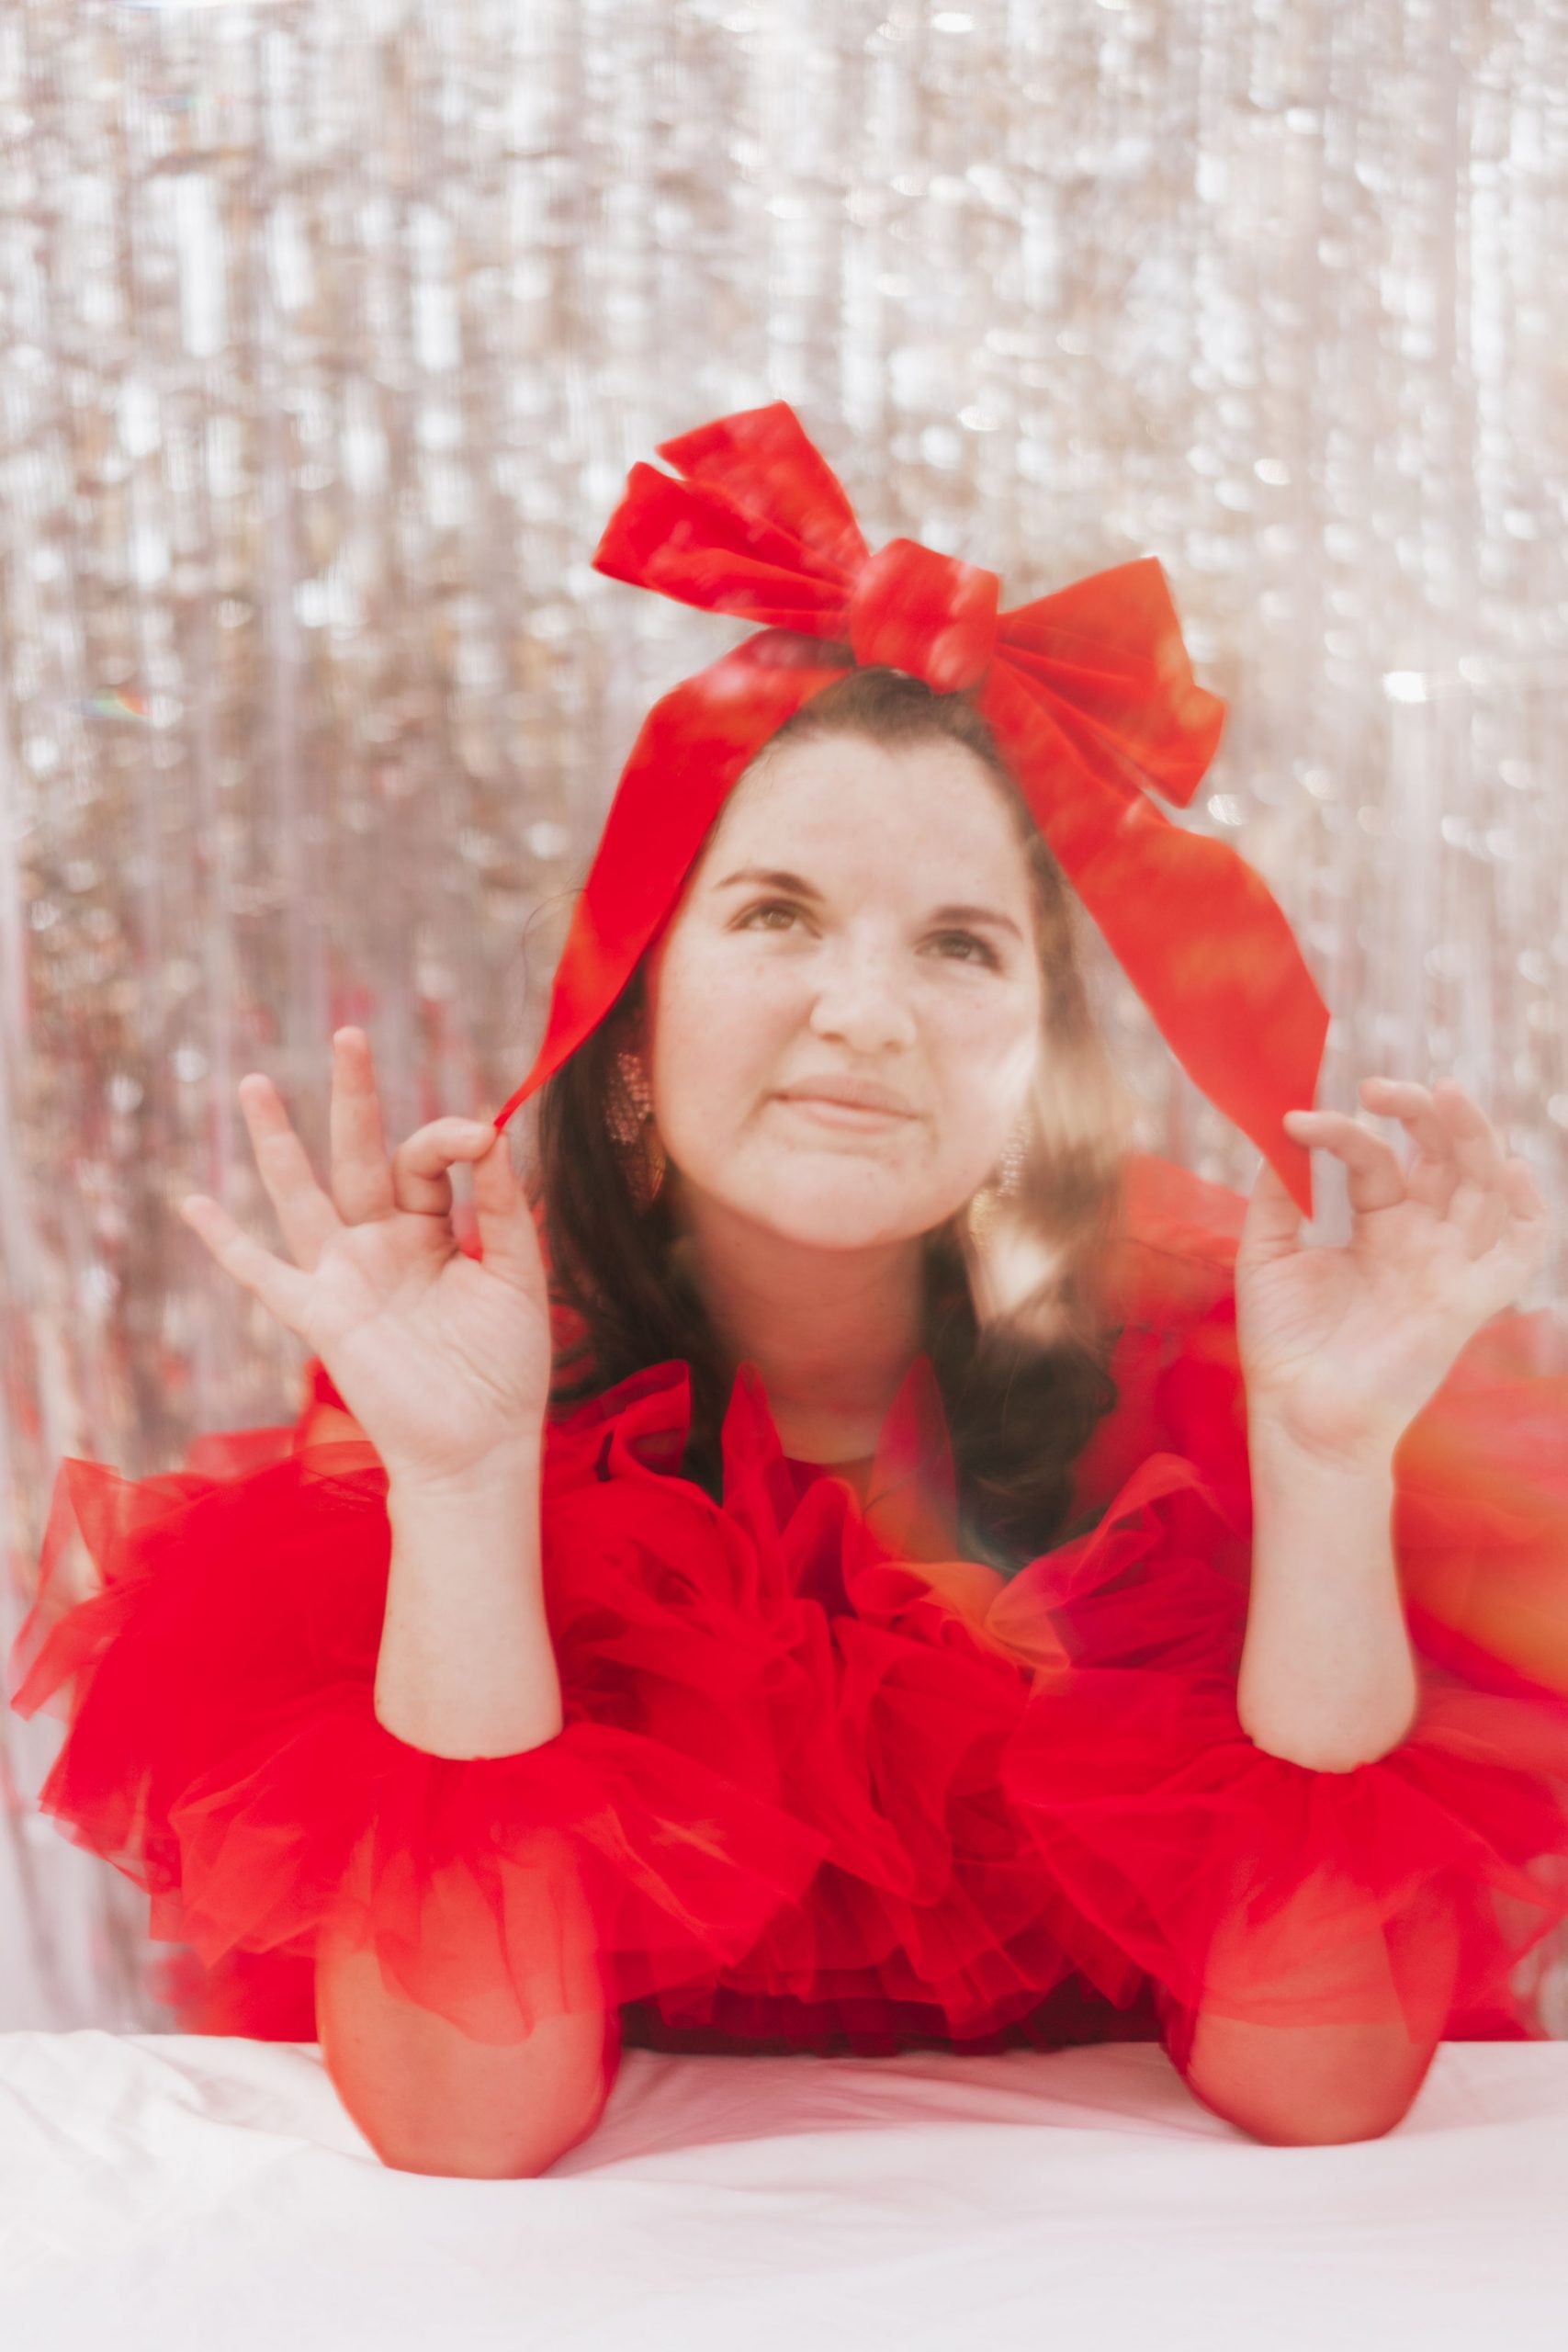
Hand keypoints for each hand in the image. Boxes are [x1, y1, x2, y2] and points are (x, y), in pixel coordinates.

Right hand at [178, 1029, 550, 1489]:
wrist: (480, 1448)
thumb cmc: (506, 1368)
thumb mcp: (518, 1275)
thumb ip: (503, 1207)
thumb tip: (493, 1132)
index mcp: (432, 1232)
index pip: (426, 1161)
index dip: (450, 1139)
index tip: (481, 1135)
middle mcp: (382, 1245)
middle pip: (359, 1155)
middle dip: (354, 1097)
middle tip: (350, 1034)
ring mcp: (346, 1277)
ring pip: (303, 1196)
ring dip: (278, 1142)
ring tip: (257, 1083)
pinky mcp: (322, 1317)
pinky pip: (265, 1275)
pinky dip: (228, 1244)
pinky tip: (194, 1205)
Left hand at [1235, 1076, 1552, 1463]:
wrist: (1298, 1414)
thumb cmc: (1283, 1344)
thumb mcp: (1267, 1255)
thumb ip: (1275, 1197)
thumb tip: (1277, 1134)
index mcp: (1379, 1225)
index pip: (1377, 1157)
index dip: (1343, 1130)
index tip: (1293, 1121)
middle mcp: (1422, 1238)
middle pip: (1446, 1156)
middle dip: (1423, 1111)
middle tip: (1379, 1086)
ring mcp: (1449, 1265)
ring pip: (1485, 1184)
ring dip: (1473, 1134)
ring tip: (1443, 1091)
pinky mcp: (1468, 1300)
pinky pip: (1520, 1249)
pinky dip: (1525, 1207)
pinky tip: (1507, 1168)